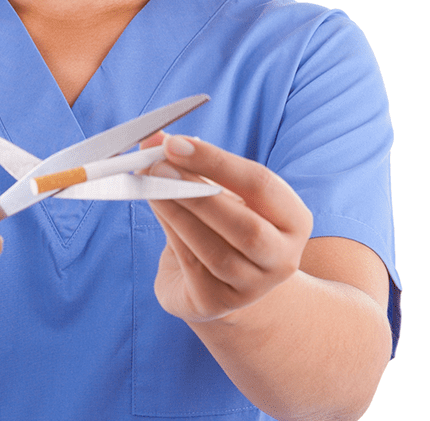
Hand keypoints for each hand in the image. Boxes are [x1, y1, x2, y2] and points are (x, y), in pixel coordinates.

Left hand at [139, 133, 311, 322]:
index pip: (261, 184)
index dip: (216, 162)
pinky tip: (155, 209)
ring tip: (150, 185)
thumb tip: (153, 140)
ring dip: (178, 213)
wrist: (221, 284)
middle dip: (196, 192)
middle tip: (158, 165)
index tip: (176, 144)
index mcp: (293, 220)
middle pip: (245, 225)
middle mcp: (282, 257)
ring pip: (216, 251)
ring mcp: (253, 286)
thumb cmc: (221, 227)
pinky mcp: (217, 303)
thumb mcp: (217, 193)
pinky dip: (171, 232)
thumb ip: (191, 166)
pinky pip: (193, 266)